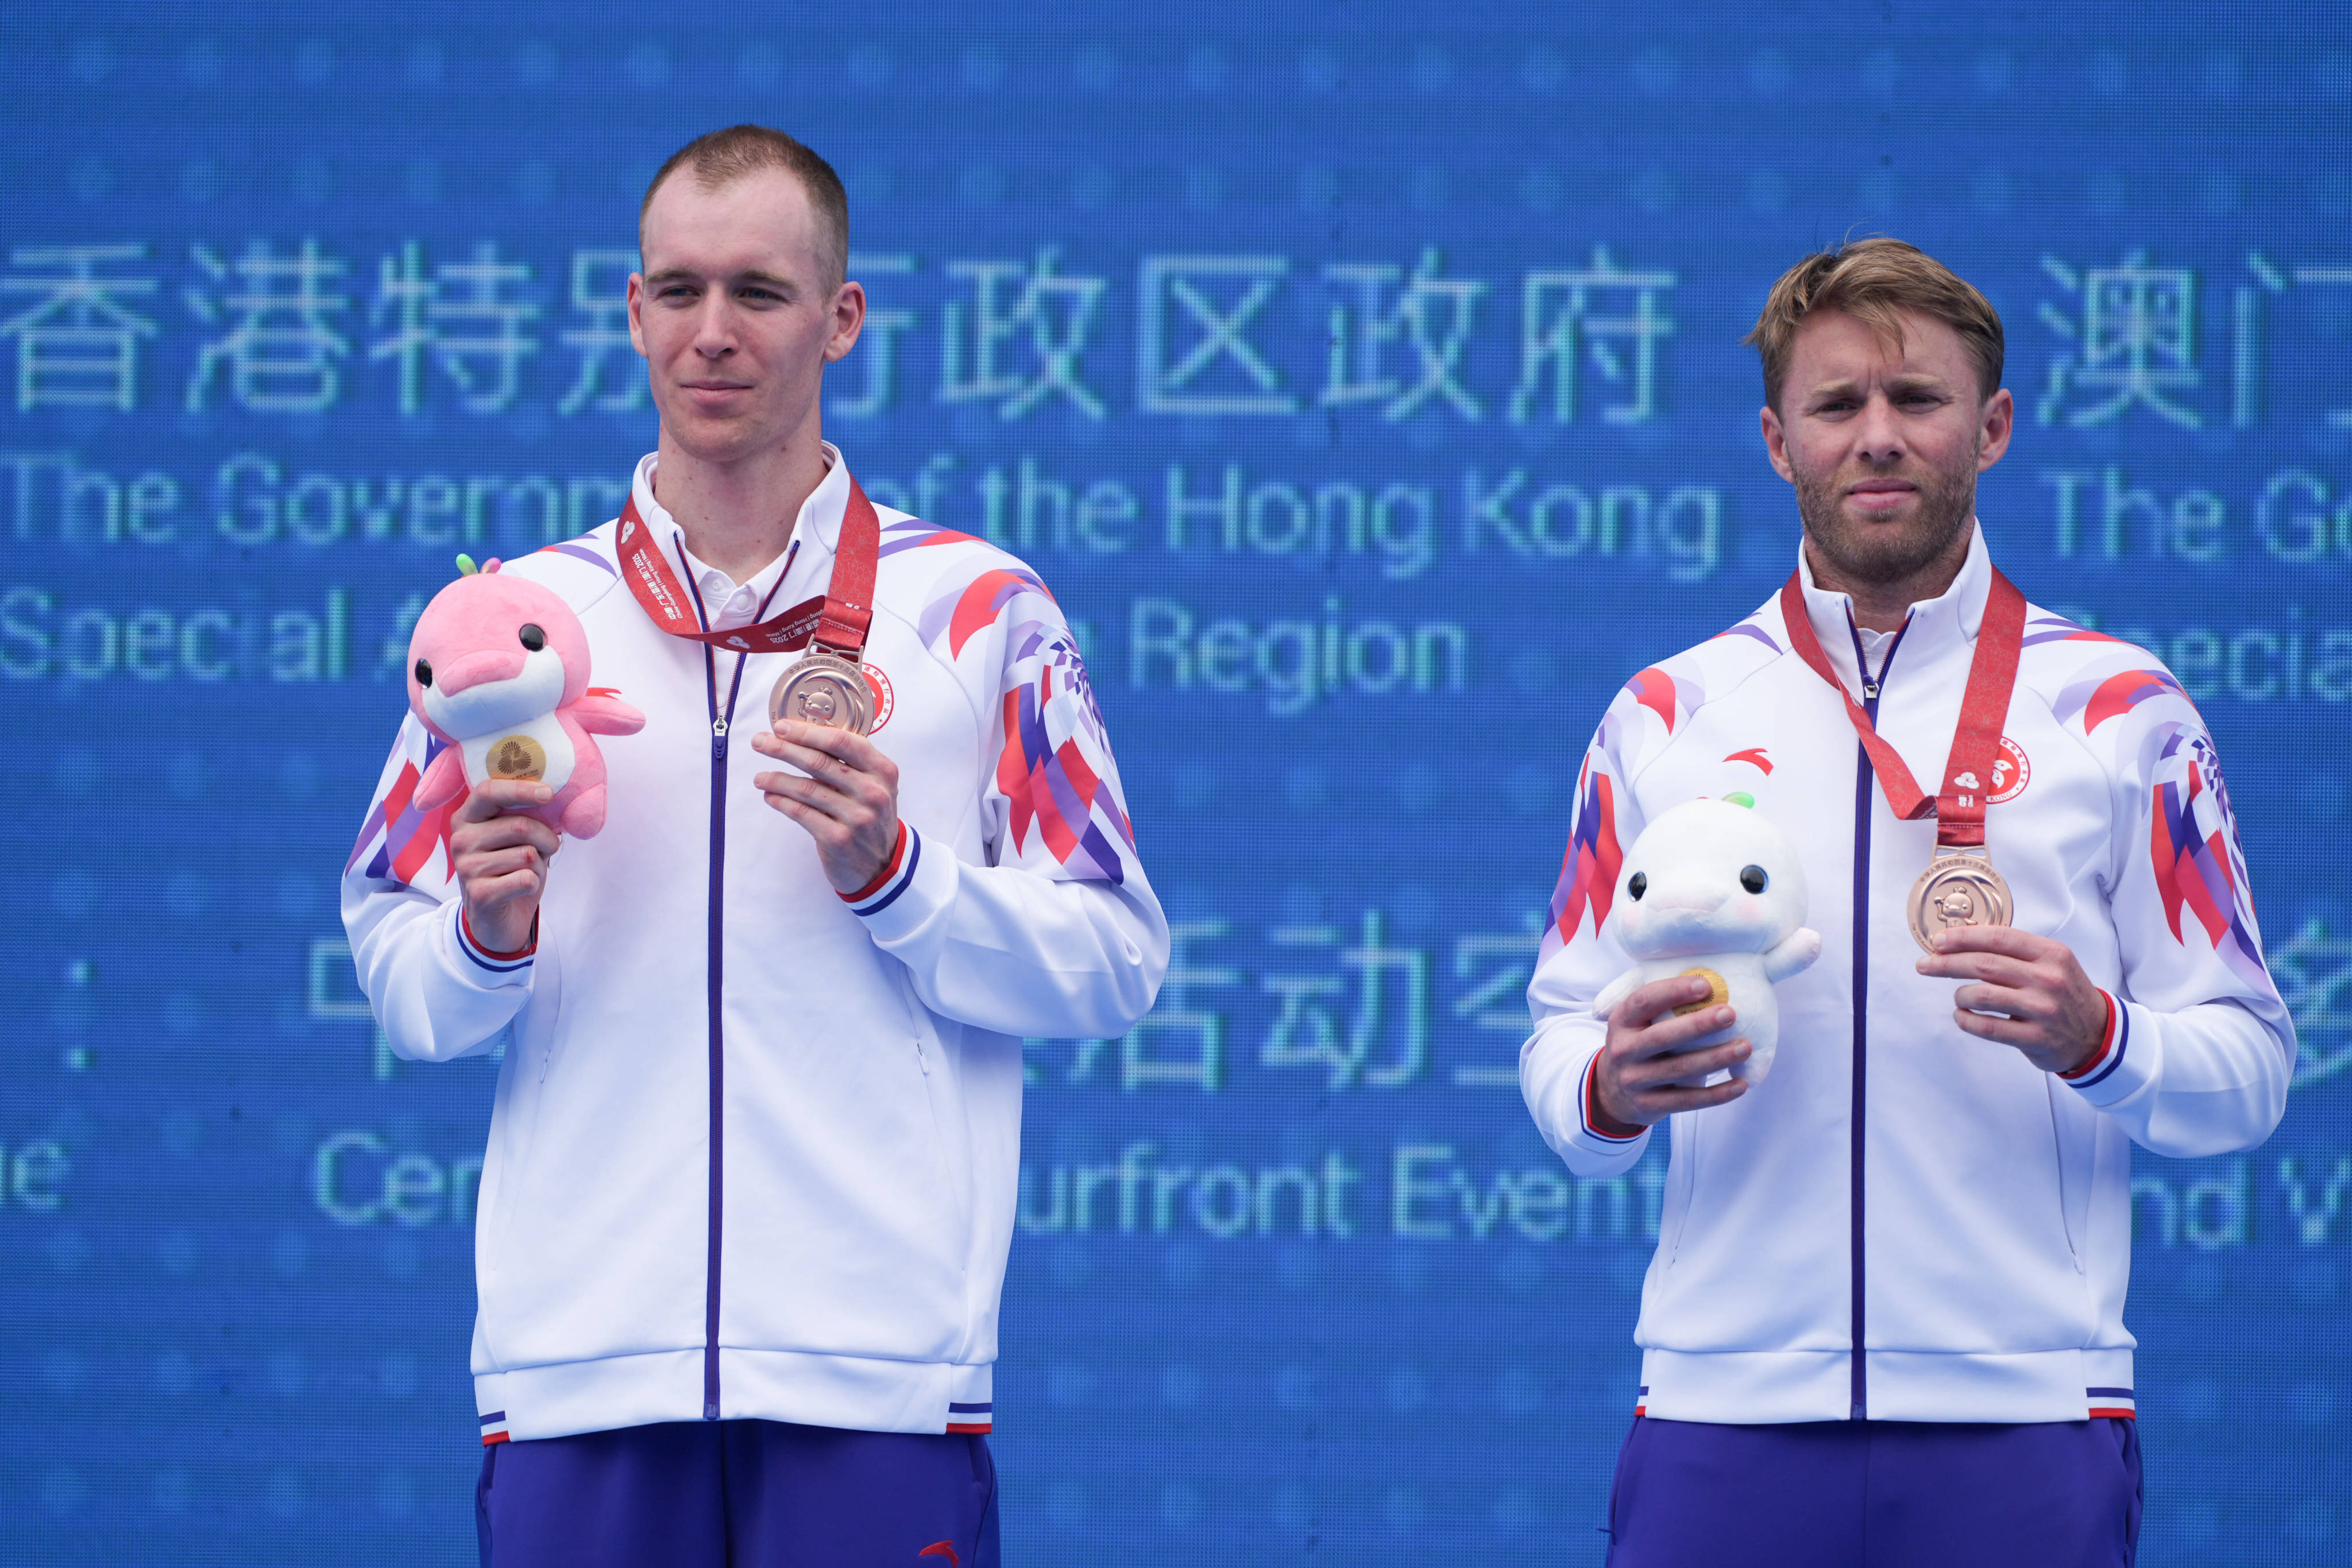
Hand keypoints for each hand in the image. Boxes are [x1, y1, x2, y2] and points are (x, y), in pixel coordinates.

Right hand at [450, 779, 559, 952]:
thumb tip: (548, 794)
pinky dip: (533, 883)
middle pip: (520, 825)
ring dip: (538, 865)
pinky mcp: (479, 894)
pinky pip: (526, 879)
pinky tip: (519, 889)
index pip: (488, 791)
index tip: (549, 794)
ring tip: (525, 872)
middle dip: (547, 838)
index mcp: (467, 818)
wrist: (497, 919)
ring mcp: (467, 868)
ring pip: (527, 854)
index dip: (521, 789)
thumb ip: (525, 816)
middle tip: (549, 847)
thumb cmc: (511, 869)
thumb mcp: (516, 838)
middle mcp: (460, 840)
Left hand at [749, 719, 900, 892]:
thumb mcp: (874, 785)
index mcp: (883, 770)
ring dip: (776, 779)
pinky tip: (770, 796)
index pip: (842, 741)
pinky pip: (801, 814)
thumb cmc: (871, 816)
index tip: (781, 726)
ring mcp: (857, 817)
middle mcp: (873, 792)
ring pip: (806, 789)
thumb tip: (801, 736)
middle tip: (760, 742)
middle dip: (783, 749)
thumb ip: (848, 763)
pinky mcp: (838, 839)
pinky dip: (781, 802)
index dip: (808, 732)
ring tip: (760, 777)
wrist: (883, 865)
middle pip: (819, 762)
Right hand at [1592, 974, 1752, 1134]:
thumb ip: (1659, 1007)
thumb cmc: (1637, 1046)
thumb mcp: (1634, 1023)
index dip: (1673, 991)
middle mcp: (1623, 1050)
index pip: (1643, 1001)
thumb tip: (1711, 988)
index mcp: (1621, 1021)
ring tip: (1745, 1048)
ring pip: (1679, 1069)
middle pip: (1663, 1036)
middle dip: (1699, 1025)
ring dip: (1716, 1059)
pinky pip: (1686, 1100)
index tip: (1705, 985)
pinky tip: (1740, 1085)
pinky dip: (1716, 1094)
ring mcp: (1634, 1080)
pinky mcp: (1648, 1105)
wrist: (1612, 1094)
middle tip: (1731, 1014)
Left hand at [1915, 925, 2106, 1073]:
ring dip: (1960, 995)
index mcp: (2051, 954)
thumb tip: (1961, 941)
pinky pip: (1987, 1027)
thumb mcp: (2051, 963)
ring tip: (1960, 997)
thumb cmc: (2064, 994)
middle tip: (1925, 965)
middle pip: (1984, 965)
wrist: (2098, 1034)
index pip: (1999, 937)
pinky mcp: (2036, 1038)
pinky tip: (1962, 1016)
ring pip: (1982, 996)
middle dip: (1946, 963)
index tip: (1937, 941)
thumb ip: (2014, 952)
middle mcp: (2049, 979)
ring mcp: (2043, 1010)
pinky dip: (1966, 1020)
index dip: (1963, 938)